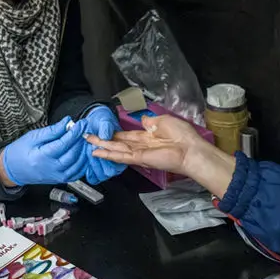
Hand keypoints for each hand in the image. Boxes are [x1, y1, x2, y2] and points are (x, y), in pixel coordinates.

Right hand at [0, 117, 87, 185]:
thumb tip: (67, 122)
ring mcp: (57, 176)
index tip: (81, 123)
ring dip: (84, 150)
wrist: (14, 169)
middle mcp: (51, 168)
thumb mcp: (33, 136)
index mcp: (42, 157)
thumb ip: (52, 130)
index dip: (75, 132)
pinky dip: (83, 162)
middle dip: (81, 140)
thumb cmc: (20, 152)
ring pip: (78, 164)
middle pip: (73, 154)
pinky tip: (83, 152)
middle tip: (85, 129)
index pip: (64, 143)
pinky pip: (78, 172)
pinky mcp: (61, 179)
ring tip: (85, 139)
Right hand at [88, 114, 235, 197]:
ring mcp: (140, 153)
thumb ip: (150, 122)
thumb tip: (143, 120)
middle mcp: (142, 145)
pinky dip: (109, 154)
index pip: (128, 135)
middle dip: (104, 141)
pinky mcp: (139, 159)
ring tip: (89, 144)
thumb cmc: (181, 134)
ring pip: (117, 150)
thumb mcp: (163, 121)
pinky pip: (122, 156)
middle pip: (119, 143)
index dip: (116, 134)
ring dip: (103, 147)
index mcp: (149, 136)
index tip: (104, 131)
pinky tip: (98, 152)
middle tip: (89, 138)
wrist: (190, 150)